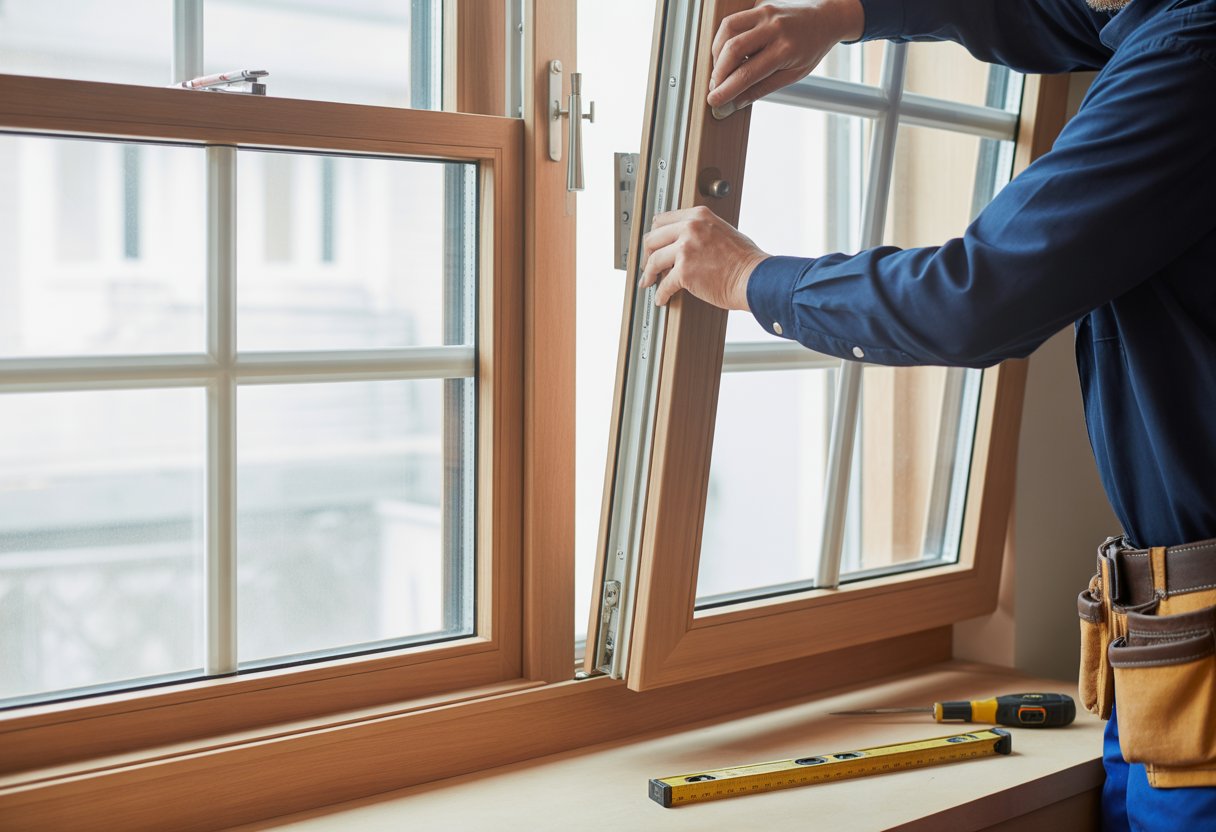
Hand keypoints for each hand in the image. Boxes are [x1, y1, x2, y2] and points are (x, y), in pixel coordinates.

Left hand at [639, 206, 769, 309]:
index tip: (653, 244)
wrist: (754, 278)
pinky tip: (661, 298)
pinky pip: (664, 284)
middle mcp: (690, 228)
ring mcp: (686, 249)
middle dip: (647, 253)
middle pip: (653, 238)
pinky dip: (660, 294)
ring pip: (654, 260)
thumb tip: (685, 242)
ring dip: (648, 273)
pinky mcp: (685, 271)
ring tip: (649, 281)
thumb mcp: (722, 230)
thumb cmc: (745, 260)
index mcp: (699, 216)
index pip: (663, 220)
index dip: (655, 235)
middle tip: (648, 264)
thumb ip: (701, 231)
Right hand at [707, 0, 864, 112]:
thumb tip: (735, 103)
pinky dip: (723, 38)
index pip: (747, 73)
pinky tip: (726, 53)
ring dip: (716, 53)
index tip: (714, 101)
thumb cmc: (811, 48)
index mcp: (785, 49)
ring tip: (719, 70)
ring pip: (727, 30)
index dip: (727, 89)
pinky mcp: (759, 4)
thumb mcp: (793, 75)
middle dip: (718, 73)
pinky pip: (733, 20)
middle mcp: (774, 27)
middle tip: (714, 88)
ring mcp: (765, 12)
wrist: (825, 17)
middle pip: (733, 50)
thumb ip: (762, 88)